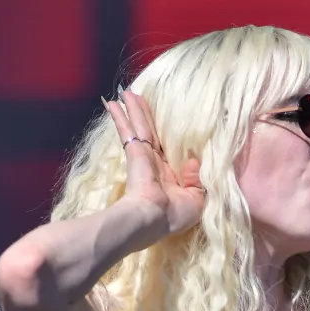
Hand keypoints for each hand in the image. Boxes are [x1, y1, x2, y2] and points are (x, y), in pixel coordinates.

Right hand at [103, 90, 204, 234]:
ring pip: (139, 125)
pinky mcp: (134, 151)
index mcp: (168, 173)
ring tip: (126, 92)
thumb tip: (194, 160)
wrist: (154, 218)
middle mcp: (154, 162)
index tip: (162, 122)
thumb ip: (197, 179)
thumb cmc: (175, 213)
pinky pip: (128, 129)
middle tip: (138, 98)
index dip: (164, 134)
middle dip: (144, 114)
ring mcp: (143, 155)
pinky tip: (112, 103)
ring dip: (133, 108)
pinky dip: (120, 116)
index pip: (166, 148)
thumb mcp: (196, 199)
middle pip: (150, 131)